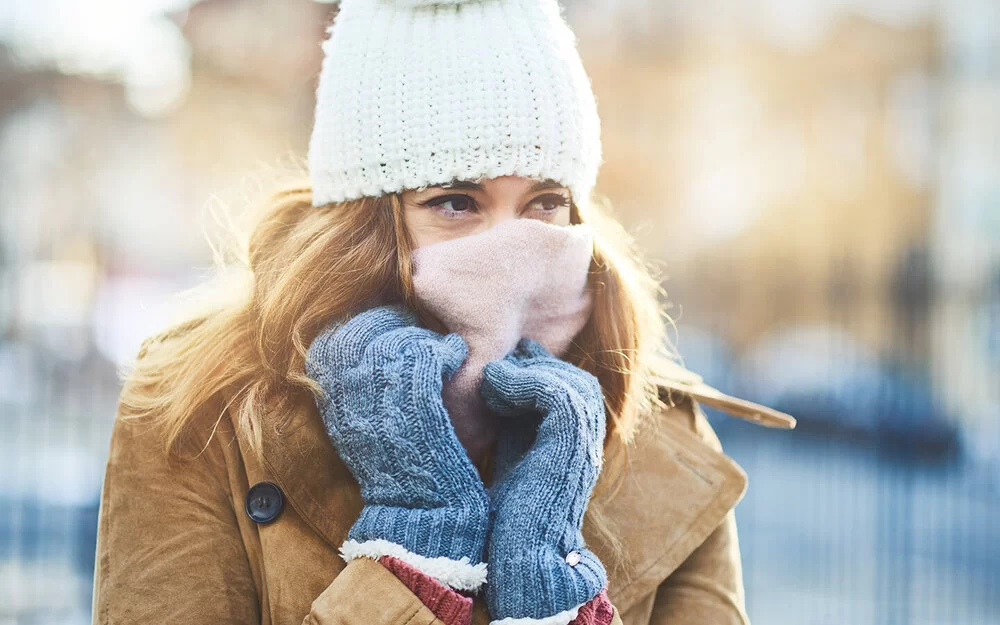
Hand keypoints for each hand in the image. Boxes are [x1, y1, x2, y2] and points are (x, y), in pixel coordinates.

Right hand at [305, 304, 488, 590]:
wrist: (420, 516)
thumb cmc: (399, 470)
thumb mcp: (361, 428)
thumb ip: (355, 387)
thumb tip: (367, 342)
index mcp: (330, 401)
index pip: (335, 338)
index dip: (364, 324)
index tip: (390, 326)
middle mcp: (347, 398)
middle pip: (363, 330)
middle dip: (392, 322)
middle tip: (417, 329)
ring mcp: (380, 401)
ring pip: (397, 340)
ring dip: (422, 337)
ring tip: (439, 349)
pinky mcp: (417, 406)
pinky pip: (427, 355)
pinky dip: (445, 349)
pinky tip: (454, 356)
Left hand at [480, 338, 607, 621]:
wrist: (520, 557)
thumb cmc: (508, 519)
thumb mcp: (512, 457)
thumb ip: (514, 425)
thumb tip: (496, 386)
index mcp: (576, 447)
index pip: (571, 392)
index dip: (539, 372)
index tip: (503, 366)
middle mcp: (588, 444)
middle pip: (577, 382)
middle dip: (538, 367)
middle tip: (502, 362)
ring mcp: (585, 444)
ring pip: (570, 382)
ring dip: (527, 373)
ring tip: (492, 377)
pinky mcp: (572, 444)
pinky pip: (556, 393)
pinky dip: (523, 382)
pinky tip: (494, 387)